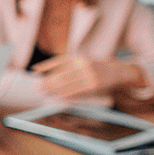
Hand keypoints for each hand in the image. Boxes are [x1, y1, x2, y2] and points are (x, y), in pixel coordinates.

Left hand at [32, 54, 146, 99]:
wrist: (119, 71)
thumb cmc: (97, 68)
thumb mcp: (84, 62)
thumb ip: (70, 66)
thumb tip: (50, 74)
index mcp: (79, 57)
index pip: (59, 60)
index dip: (46, 65)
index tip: (34, 69)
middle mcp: (84, 64)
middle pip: (62, 73)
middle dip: (49, 80)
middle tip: (38, 86)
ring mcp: (89, 74)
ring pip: (68, 82)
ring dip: (55, 88)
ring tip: (45, 91)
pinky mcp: (94, 84)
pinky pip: (78, 90)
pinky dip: (67, 94)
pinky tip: (59, 97)